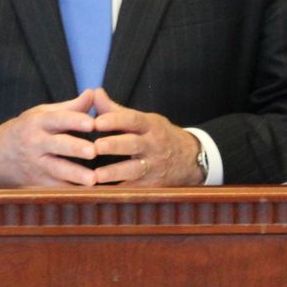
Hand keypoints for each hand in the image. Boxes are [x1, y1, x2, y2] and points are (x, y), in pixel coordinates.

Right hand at [0, 90, 100, 186]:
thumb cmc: (28, 129)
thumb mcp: (42, 114)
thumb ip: (71, 107)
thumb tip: (94, 93)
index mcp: (38, 122)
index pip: (57, 119)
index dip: (75, 120)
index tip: (92, 123)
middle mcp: (35, 143)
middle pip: (57, 145)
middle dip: (75, 148)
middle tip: (93, 151)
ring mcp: (35, 164)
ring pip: (56, 170)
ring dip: (75, 175)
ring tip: (93, 179)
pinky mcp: (36, 183)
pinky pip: (55, 188)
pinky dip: (71, 191)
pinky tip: (88, 194)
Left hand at [88, 88, 204, 186]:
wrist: (192, 159)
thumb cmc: (160, 136)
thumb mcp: (145, 120)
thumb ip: (116, 110)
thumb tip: (95, 92)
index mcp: (150, 125)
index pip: (133, 120)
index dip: (115, 120)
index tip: (97, 121)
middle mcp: (153, 145)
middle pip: (133, 144)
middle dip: (115, 145)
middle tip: (96, 146)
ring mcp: (154, 166)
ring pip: (134, 169)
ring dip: (115, 173)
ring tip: (96, 176)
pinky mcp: (152, 185)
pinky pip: (134, 189)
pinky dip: (118, 192)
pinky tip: (101, 193)